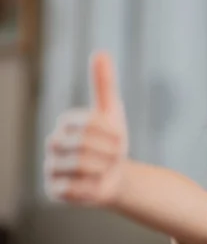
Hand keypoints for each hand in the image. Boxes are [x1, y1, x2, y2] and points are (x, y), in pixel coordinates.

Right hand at [45, 51, 128, 206]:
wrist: (116, 176)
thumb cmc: (112, 144)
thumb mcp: (112, 113)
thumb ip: (104, 85)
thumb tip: (100, 52)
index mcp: (66, 122)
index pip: (88, 122)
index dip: (111, 133)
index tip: (119, 139)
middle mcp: (53, 144)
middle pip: (82, 145)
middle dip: (109, 152)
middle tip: (115, 157)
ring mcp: (51, 168)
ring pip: (79, 166)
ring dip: (103, 168)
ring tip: (107, 169)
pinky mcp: (54, 191)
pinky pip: (77, 189)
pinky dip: (94, 186)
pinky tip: (97, 184)